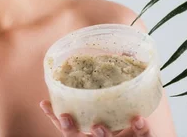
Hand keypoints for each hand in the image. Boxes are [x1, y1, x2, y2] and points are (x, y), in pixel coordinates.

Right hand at [40, 100, 155, 136]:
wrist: (143, 130)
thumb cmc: (123, 115)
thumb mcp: (108, 103)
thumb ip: (100, 90)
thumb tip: (99, 58)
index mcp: (89, 127)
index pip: (67, 125)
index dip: (54, 116)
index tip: (43, 102)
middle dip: (70, 129)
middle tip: (66, 117)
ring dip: (101, 135)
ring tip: (99, 126)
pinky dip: (139, 128)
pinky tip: (140, 119)